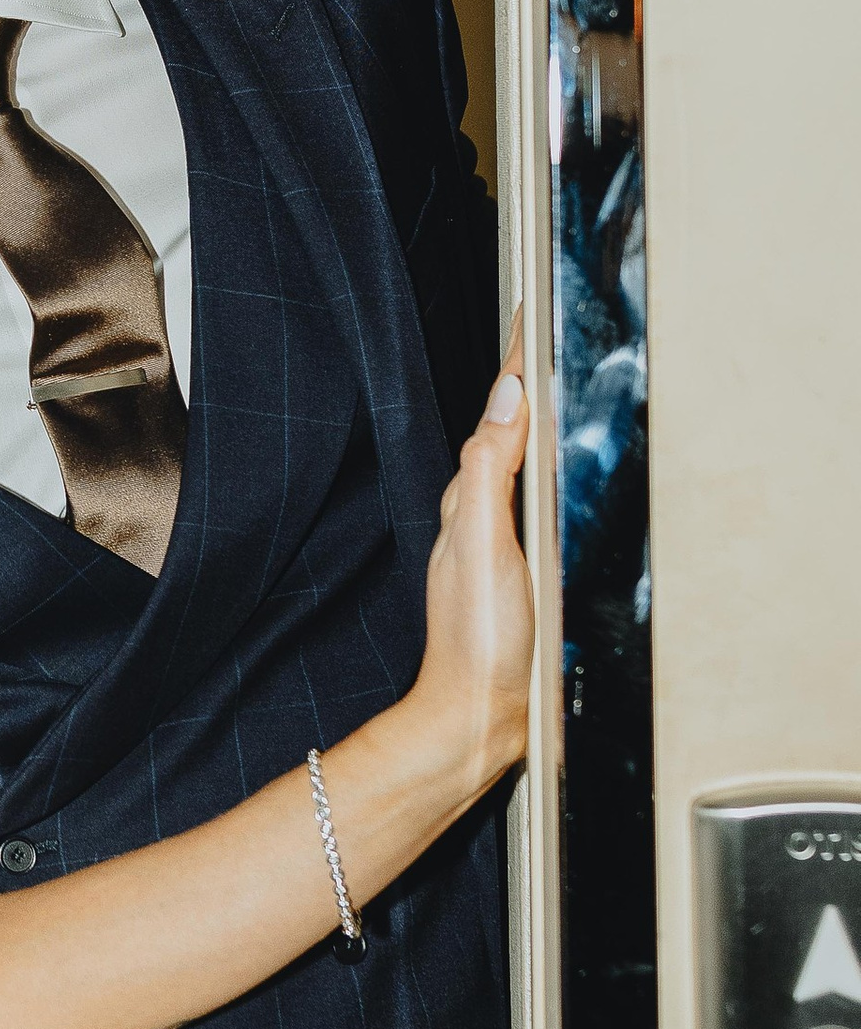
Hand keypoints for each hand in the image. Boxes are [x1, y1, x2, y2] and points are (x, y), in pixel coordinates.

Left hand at [409, 320, 535, 811]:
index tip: (535, 311)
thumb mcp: (485, 544)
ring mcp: (495, 541)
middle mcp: (478, 514)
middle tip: (549, 327)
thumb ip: (492, 471)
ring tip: (553, 375)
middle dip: (528, 378)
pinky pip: (530, 496)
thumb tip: (505, 399)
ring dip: (534, 417)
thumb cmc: (481, 641)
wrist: (479, 718)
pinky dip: (543, 463)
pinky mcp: (515, 569)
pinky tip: (555, 466)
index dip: (520, 363)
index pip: (500, 414)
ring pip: (518, 461)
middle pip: (507, 429)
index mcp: (472, 498)